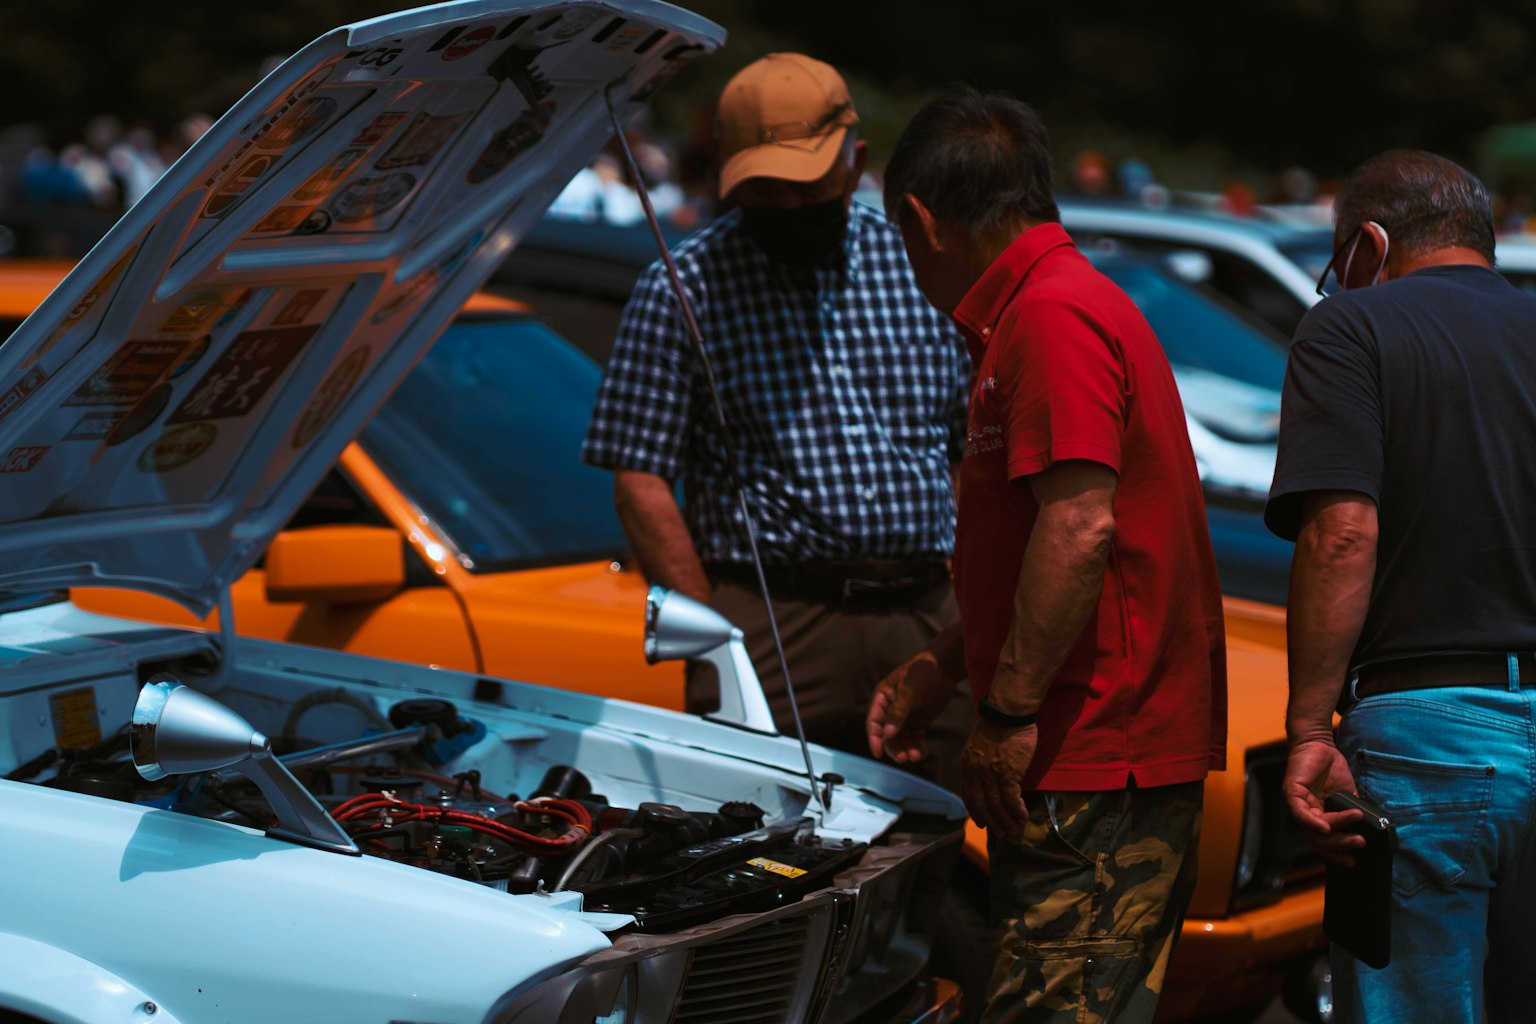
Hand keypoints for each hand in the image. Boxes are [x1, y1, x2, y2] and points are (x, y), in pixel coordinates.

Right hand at [866, 652, 952, 763]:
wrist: (944, 668)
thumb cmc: (922, 672)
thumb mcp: (908, 690)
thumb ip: (898, 712)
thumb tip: (888, 733)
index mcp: (883, 699)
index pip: (874, 722)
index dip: (875, 738)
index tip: (878, 753)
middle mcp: (891, 710)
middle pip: (888, 734)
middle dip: (894, 747)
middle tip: (903, 757)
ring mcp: (905, 717)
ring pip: (902, 739)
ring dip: (907, 749)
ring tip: (917, 756)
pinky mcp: (918, 722)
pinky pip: (915, 738)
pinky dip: (918, 746)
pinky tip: (923, 753)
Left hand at [959, 720, 1035, 839]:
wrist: (1007, 712)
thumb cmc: (999, 724)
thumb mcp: (980, 744)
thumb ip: (981, 762)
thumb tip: (989, 776)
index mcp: (967, 765)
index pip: (968, 795)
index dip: (976, 812)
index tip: (982, 822)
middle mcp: (975, 772)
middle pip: (981, 805)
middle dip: (991, 822)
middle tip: (1001, 834)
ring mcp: (990, 773)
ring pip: (996, 805)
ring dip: (1006, 821)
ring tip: (1014, 831)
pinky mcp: (1007, 773)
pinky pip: (1011, 799)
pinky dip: (1017, 811)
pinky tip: (1023, 817)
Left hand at [1284, 738, 1366, 864]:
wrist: (1319, 744)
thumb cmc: (1332, 769)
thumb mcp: (1348, 795)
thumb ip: (1354, 811)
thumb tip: (1371, 830)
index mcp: (1318, 817)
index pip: (1324, 842)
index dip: (1337, 853)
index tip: (1353, 861)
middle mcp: (1305, 814)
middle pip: (1319, 839)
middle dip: (1340, 845)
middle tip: (1359, 844)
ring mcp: (1297, 803)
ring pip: (1313, 828)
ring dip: (1335, 832)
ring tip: (1355, 829)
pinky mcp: (1291, 792)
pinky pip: (1299, 813)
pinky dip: (1313, 823)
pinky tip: (1326, 827)